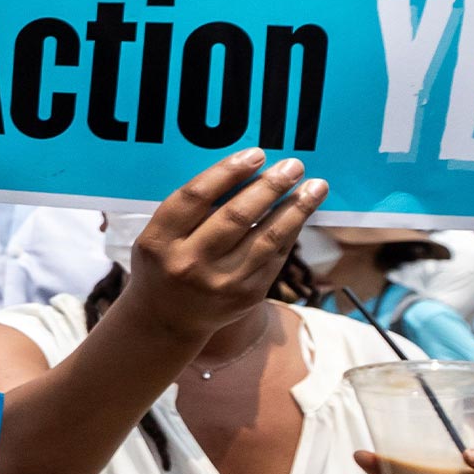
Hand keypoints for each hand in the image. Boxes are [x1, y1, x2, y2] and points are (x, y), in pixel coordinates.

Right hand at [118, 149, 328, 343]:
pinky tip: (302, 212)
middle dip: (270, 186)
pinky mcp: (245, 296)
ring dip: (296, 208)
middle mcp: (188, 263)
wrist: (166, 319)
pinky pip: (275, 257)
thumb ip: (192, 209)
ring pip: (266, 238)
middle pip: (236, 216)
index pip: (196, 197)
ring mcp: (219, 283)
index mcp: (158, 241)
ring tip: (315, 187)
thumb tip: (246, 171)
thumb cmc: (165, 262)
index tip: (256, 154)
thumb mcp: (160, 235)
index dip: (228, 172)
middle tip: (293, 165)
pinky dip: (291, 231)